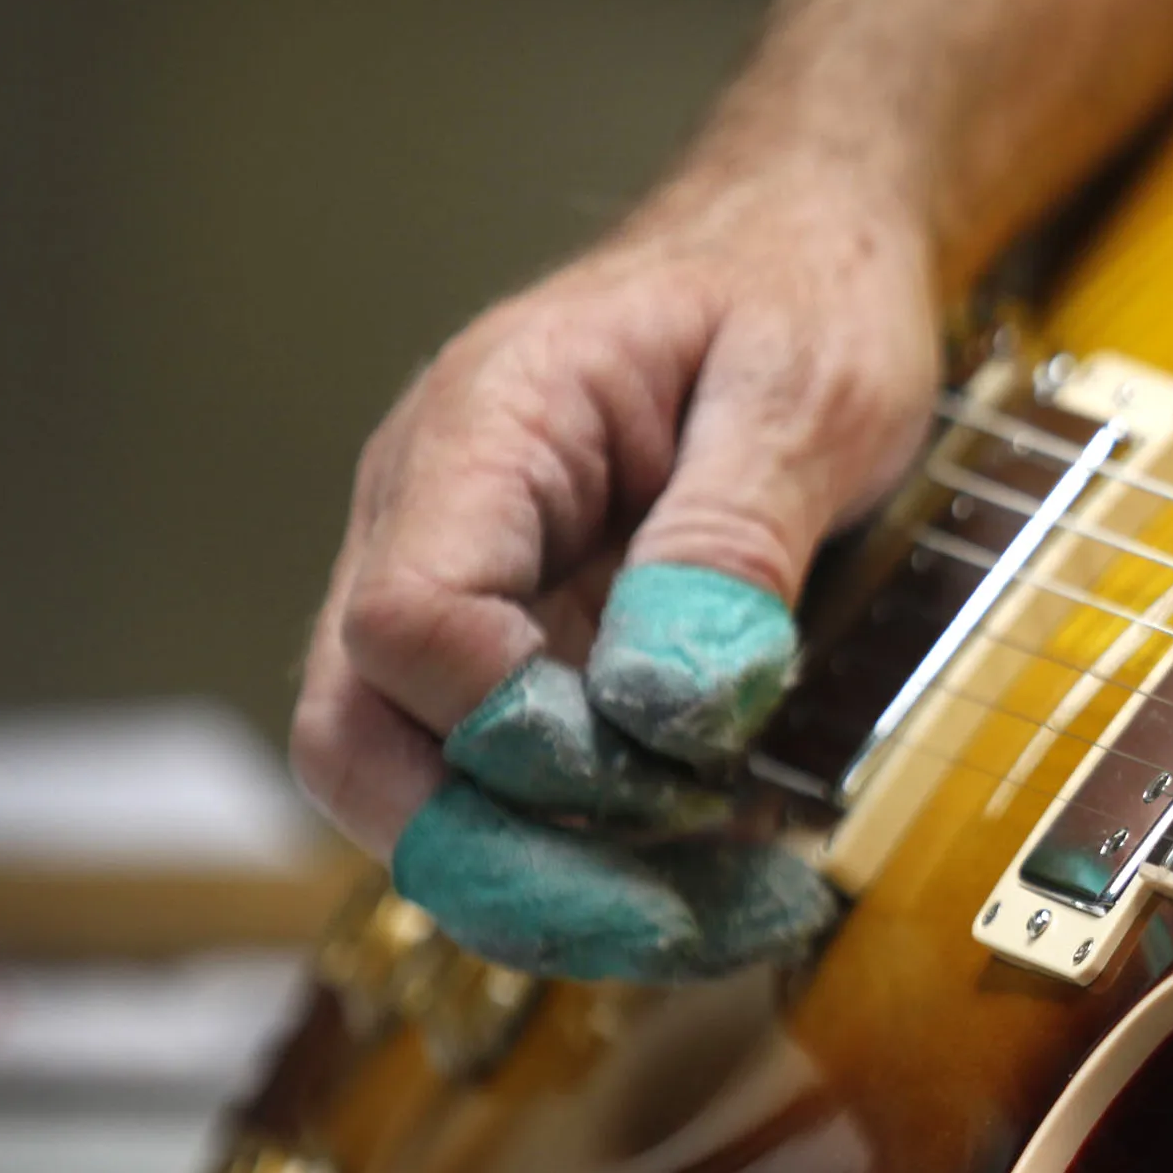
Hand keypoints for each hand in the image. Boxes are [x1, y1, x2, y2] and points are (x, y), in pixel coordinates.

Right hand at [291, 159, 940, 977]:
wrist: (807, 246)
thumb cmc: (802, 289)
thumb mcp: (807, 391)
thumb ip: (730, 541)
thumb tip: (663, 708)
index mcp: (484, 432)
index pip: (408, 626)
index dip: (516, 734)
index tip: (665, 771)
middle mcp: (436, 520)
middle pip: (366, 741)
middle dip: (508, 862)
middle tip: (677, 927)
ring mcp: (474, 592)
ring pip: (426, 791)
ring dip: (559, 884)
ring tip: (725, 919)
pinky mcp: (531, 648)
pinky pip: (515, 783)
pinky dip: (602, 854)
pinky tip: (718, 880)